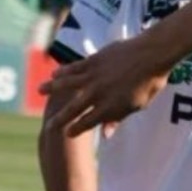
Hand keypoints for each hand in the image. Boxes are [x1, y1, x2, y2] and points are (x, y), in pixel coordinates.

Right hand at [40, 36, 169, 136]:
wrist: (152, 55)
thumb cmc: (150, 82)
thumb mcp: (138, 105)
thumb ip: (119, 118)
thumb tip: (106, 135)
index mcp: (109, 108)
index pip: (87, 123)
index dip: (76, 130)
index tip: (67, 134)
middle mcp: (97, 94)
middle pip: (73, 109)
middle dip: (60, 119)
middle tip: (50, 125)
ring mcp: (93, 77)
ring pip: (66, 85)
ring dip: (51, 88)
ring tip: (39, 91)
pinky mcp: (93, 61)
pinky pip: (73, 68)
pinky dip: (63, 71)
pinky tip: (55, 73)